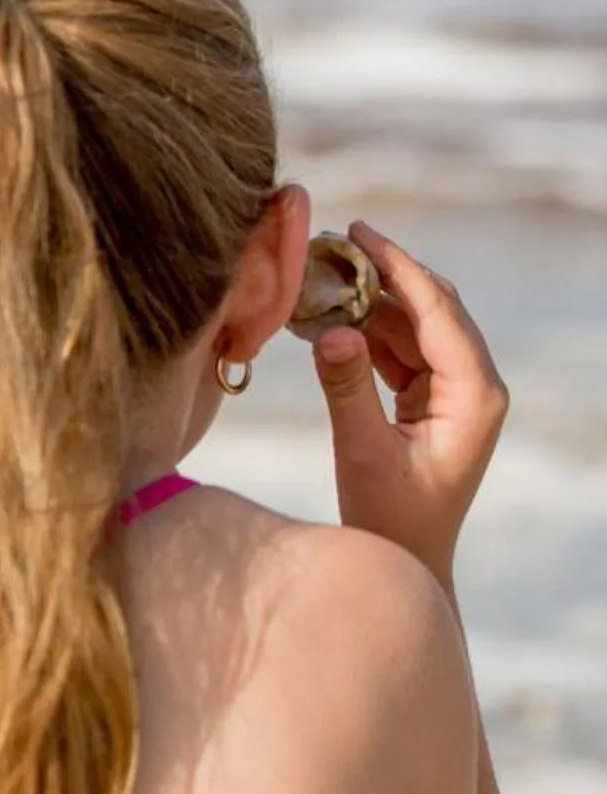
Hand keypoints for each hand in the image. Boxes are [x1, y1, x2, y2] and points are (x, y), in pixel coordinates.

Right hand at [311, 221, 507, 586]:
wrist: (407, 561)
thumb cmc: (389, 519)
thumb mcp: (362, 453)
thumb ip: (346, 390)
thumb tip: (329, 331)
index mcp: (475, 395)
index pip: (438, 312)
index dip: (398, 267)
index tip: (359, 232)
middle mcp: (474, 386)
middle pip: (432, 309)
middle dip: (384, 274)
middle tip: (334, 243)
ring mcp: (455, 392)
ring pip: (413, 326)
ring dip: (368, 303)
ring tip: (319, 279)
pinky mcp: (432, 401)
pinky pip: (400, 350)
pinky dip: (365, 332)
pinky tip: (327, 320)